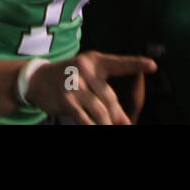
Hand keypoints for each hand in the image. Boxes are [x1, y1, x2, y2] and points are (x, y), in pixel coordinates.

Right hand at [26, 51, 156, 124]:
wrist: (36, 79)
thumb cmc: (69, 79)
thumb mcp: (88, 80)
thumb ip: (106, 96)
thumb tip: (125, 121)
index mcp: (94, 61)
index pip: (118, 63)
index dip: (136, 64)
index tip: (152, 66)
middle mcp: (85, 69)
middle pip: (109, 97)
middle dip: (118, 116)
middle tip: (125, 125)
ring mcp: (74, 84)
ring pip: (99, 110)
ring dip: (107, 124)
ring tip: (109, 127)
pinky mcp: (65, 99)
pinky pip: (84, 118)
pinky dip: (92, 127)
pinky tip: (95, 128)